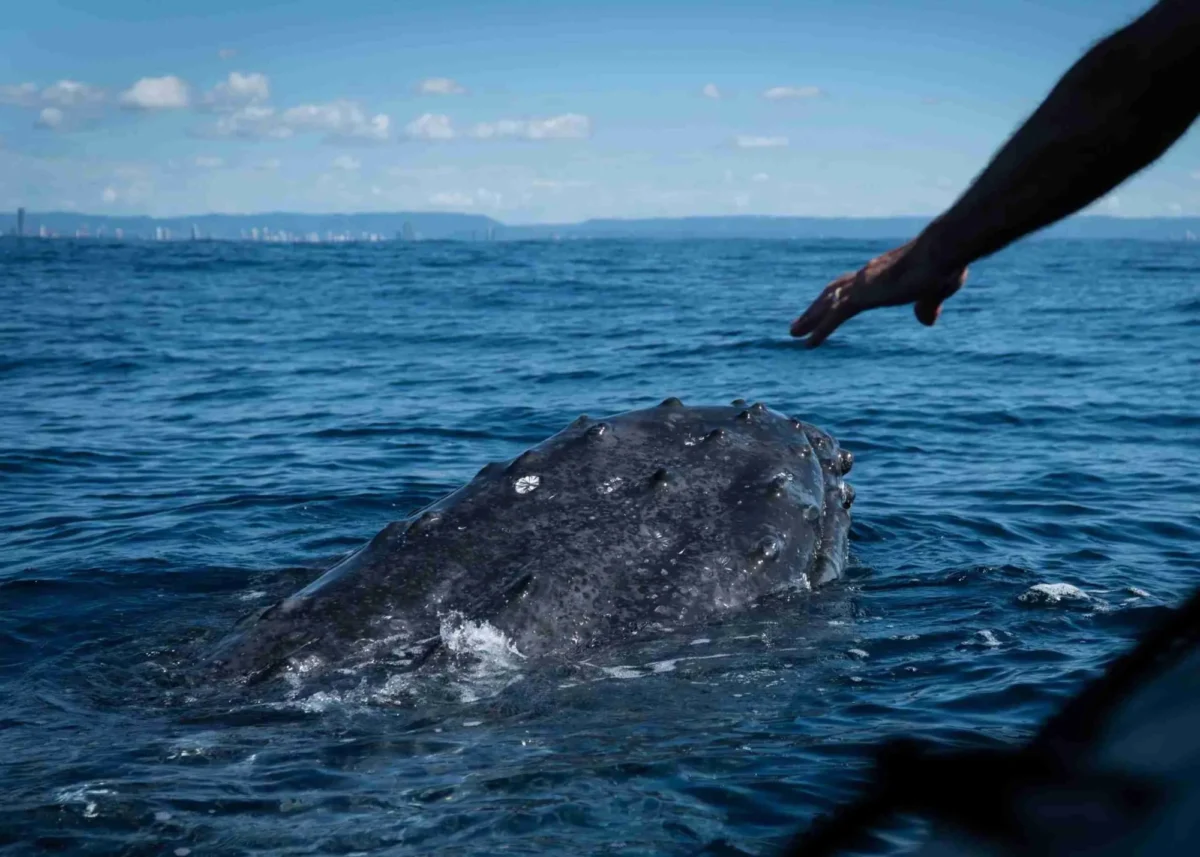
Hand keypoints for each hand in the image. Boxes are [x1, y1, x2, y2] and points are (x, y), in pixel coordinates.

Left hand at [789, 239, 967, 346]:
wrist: (944, 250)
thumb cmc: (946, 263)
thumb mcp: (939, 289)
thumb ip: (928, 305)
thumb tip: (926, 322)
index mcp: (884, 272)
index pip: (856, 284)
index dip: (841, 295)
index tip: (830, 304)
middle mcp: (868, 275)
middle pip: (834, 291)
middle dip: (816, 307)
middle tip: (800, 321)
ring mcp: (864, 284)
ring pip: (829, 303)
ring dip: (810, 318)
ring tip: (793, 333)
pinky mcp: (864, 296)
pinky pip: (835, 316)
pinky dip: (820, 330)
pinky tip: (808, 345)